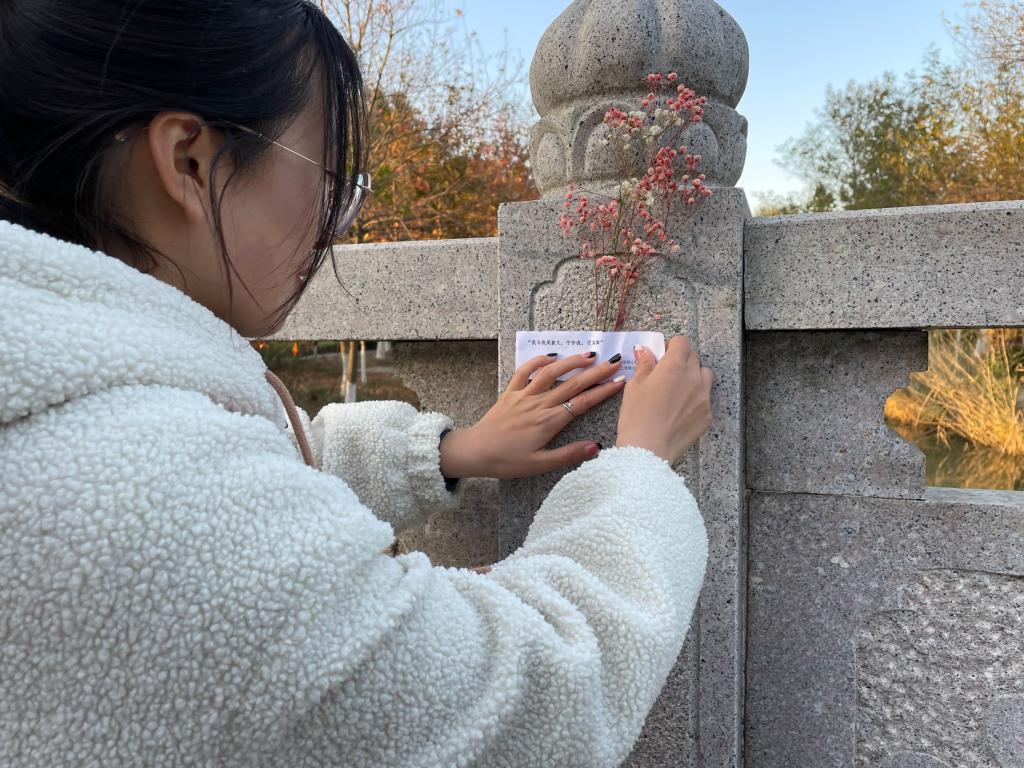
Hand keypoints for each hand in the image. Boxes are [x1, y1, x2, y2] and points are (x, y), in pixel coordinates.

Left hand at [439, 351, 626, 479]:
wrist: (474, 451)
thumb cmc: (506, 461)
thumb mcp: (539, 465)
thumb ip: (568, 455)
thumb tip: (596, 447)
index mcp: (549, 422)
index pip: (582, 403)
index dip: (603, 391)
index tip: (619, 381)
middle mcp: (539, 404)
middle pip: (573, 384)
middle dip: (596, 372)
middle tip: (614, 362)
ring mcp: (524, 395)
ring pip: (552, 373)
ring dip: (572, 361)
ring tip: (590, 355)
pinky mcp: (510, 393)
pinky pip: (525, 371)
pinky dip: (539, 361)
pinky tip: (552, 356)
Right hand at [615, 336, 712, 464]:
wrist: (648, 451)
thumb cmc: (636, 417)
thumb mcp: (634, 387)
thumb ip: (644, 365)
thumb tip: (646, 351)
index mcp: (674, 366)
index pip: (682, 342)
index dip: (671, 346)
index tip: (662, 355)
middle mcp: (693, 377)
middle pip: (693, 357)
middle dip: (681, 361)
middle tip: (666, 374)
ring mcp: (704, 396)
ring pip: (704, 375)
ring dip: (693, 376)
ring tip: (677, 390)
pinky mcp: (707, 414)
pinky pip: (705, 398)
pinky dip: (695, 399)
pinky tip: (679, 411)